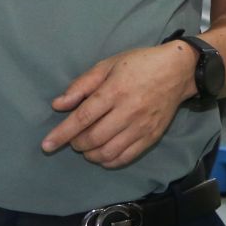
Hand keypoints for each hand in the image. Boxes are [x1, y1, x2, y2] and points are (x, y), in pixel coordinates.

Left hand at [43, 44, 194, 168]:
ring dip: (90, 154)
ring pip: (108, 152)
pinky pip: (126, 157)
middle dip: (76, 143)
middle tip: (74, 138)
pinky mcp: (152, 137)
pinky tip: (102, 154)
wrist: (178, 70)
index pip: (82, 118)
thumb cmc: (139, 64)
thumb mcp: (108, 65)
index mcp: (114, 91)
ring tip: (87, 147)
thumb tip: (58, 105)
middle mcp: (128, 112)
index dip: (62, 134)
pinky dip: (109, 161)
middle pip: (93, 138)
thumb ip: (82, 85)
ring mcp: (141, 127)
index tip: (46, 145)